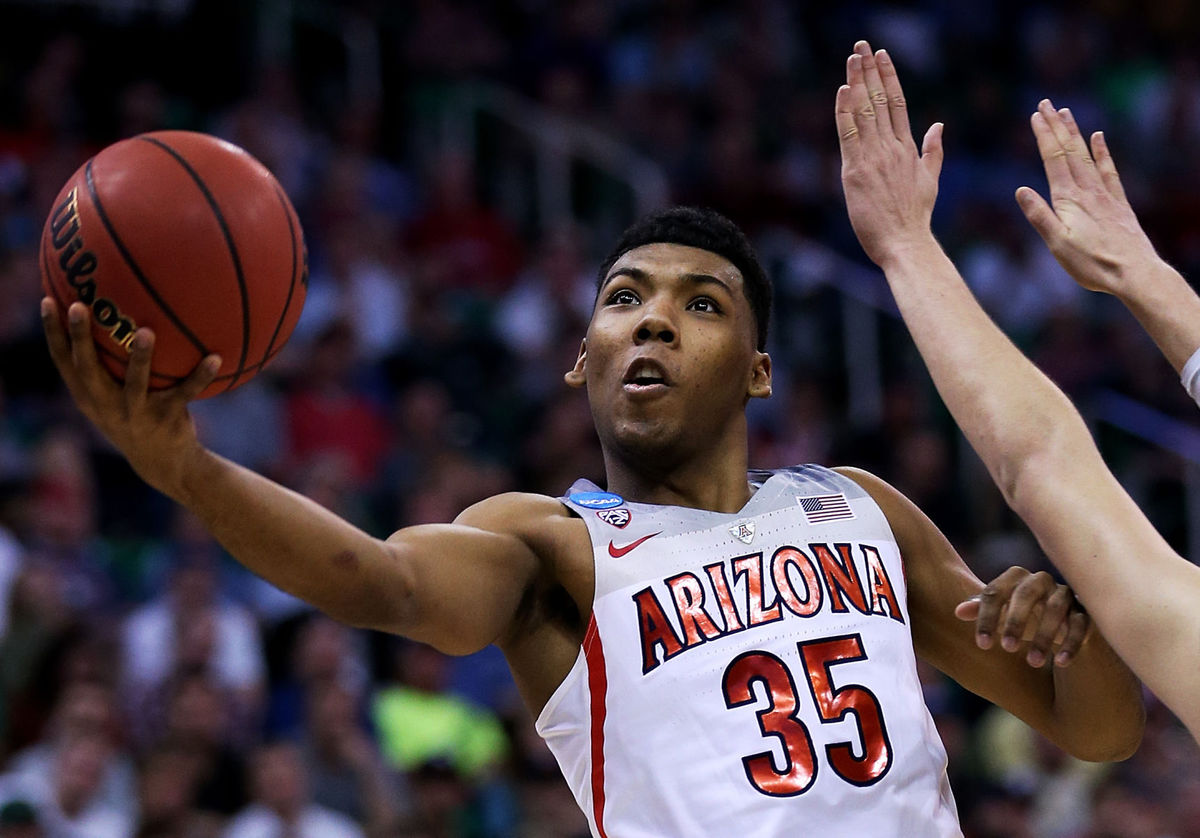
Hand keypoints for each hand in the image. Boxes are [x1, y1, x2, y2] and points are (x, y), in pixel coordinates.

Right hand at [41, 297, 219, 496]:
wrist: (162, 463)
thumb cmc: (136, 417)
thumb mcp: (114, 398)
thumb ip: (108, 367)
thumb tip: (113, 316)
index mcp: (89, 397)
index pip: (63, 362)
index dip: (52, 333)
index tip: (47, 300)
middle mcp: (106, 406)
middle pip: (88, 370)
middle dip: (80, 338)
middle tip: (80, 306)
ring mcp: (136, 414)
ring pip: (135, 384)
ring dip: (140, 358)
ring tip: (145, 332)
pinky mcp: (166, 420)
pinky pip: (185, 393)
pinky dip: (200, 376)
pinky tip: (215, 357)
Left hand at [837, 40, 943, 268]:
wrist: (906, 243)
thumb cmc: (915, 218)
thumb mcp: (930, 180)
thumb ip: (933, 151)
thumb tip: (939, 125)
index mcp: (907, 148)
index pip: (898, 103)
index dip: (889, 77)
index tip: (883, 56)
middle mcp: (891, 148)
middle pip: (880, 101)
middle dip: (870, 70)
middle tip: (862, 45)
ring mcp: (874, 158)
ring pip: (865, 112)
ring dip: (857, 82)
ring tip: (853, 57)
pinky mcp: (856, 172)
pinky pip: (849, 136)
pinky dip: (845, 113)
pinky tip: (843, 91)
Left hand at [955, 566, 1090, 667]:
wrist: (1061, 621)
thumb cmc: (1022, 615)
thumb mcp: (1000, 614)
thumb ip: (981, 610)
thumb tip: (958, 611)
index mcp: (1014, 577)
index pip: (994, 592)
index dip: (986, 618)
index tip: (982, 645)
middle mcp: (1040, 580)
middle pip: (1025, 594)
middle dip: (1015, 622)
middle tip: (1007, 649)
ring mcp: (1064, 593)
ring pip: (1055, 608)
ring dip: (1044, 636)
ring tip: (1033, 663)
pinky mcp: (1085, 610)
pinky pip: (1080, 623)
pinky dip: (1072, 643)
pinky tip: (1061, 663)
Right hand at [1016, 100, 1163, 296]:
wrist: (1134, 272)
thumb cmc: (1092, 264)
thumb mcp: (1058, 244)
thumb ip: (1040, 216)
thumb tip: (1021, 190)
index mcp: (1068, 199)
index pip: (1053, 159)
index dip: (1044, 135)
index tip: (1035, 115)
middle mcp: (1087, 190)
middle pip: (1069, 151)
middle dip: (1056, 126)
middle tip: (1046, 104)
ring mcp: (1105, 194)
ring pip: (1086, 155)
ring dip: (1075, 133)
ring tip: (1066, 113)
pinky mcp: (1118, 202)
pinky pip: (1108, 169)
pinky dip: (1102, 151)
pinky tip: (1098, 138)